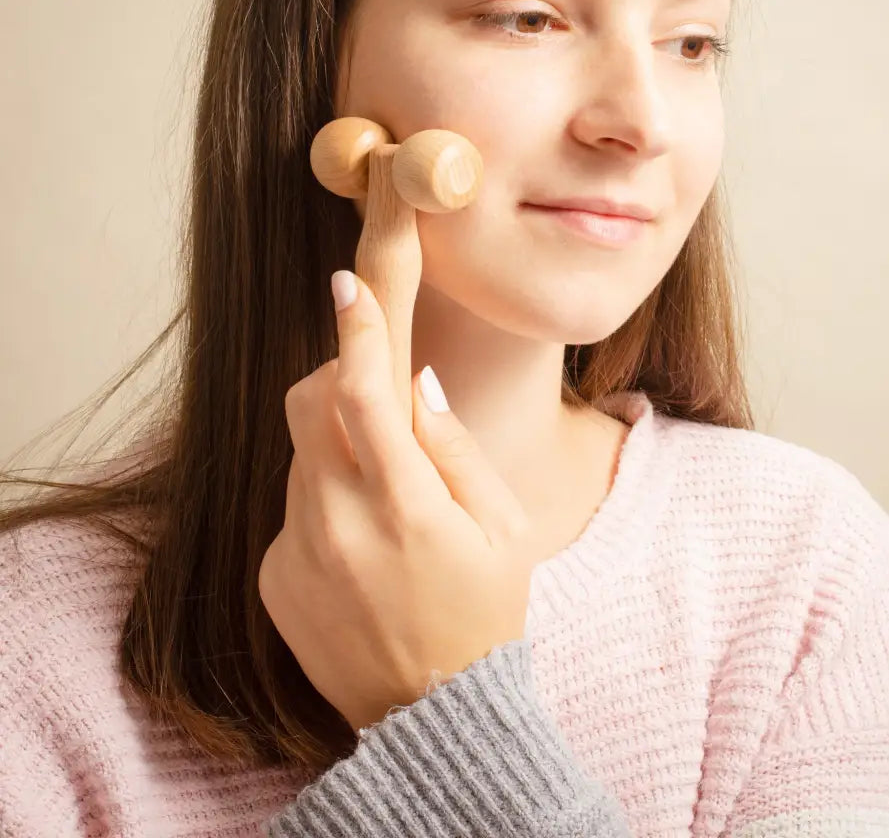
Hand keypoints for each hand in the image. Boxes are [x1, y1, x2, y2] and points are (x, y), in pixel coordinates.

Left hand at [258, 270, 534, 734]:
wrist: (431, 715)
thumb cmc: (484, 612)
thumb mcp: (503, 529)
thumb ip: (457, 449)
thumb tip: (419, 385)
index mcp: (407, 506)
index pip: (366, 394)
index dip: (358, 331)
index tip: (347, 284)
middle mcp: (338, 523)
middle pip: (310, 404)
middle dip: (340, 378)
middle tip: (380, 403)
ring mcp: (298, 552)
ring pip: (302, 453)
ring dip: (338, 447)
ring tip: (385, 500)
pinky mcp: (274, 575)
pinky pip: (294, 505)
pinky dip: (325, 500)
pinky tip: (361, 549)